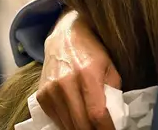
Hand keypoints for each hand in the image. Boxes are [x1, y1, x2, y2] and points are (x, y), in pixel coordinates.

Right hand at [37, 10, 120, 129]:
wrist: (64, 37)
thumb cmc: (92, 50)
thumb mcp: (109, 66)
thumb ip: (113, 90)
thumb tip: (116, 116)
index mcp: (87, 74)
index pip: (96, 113)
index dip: (106, 129)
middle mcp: (66, 83)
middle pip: (80, 123)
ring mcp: (51, 90)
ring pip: (67, 124)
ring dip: (80, 129)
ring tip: (92, 127)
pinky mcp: (41, 95)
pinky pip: (56, 119)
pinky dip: (68, 124)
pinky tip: (77, 120)